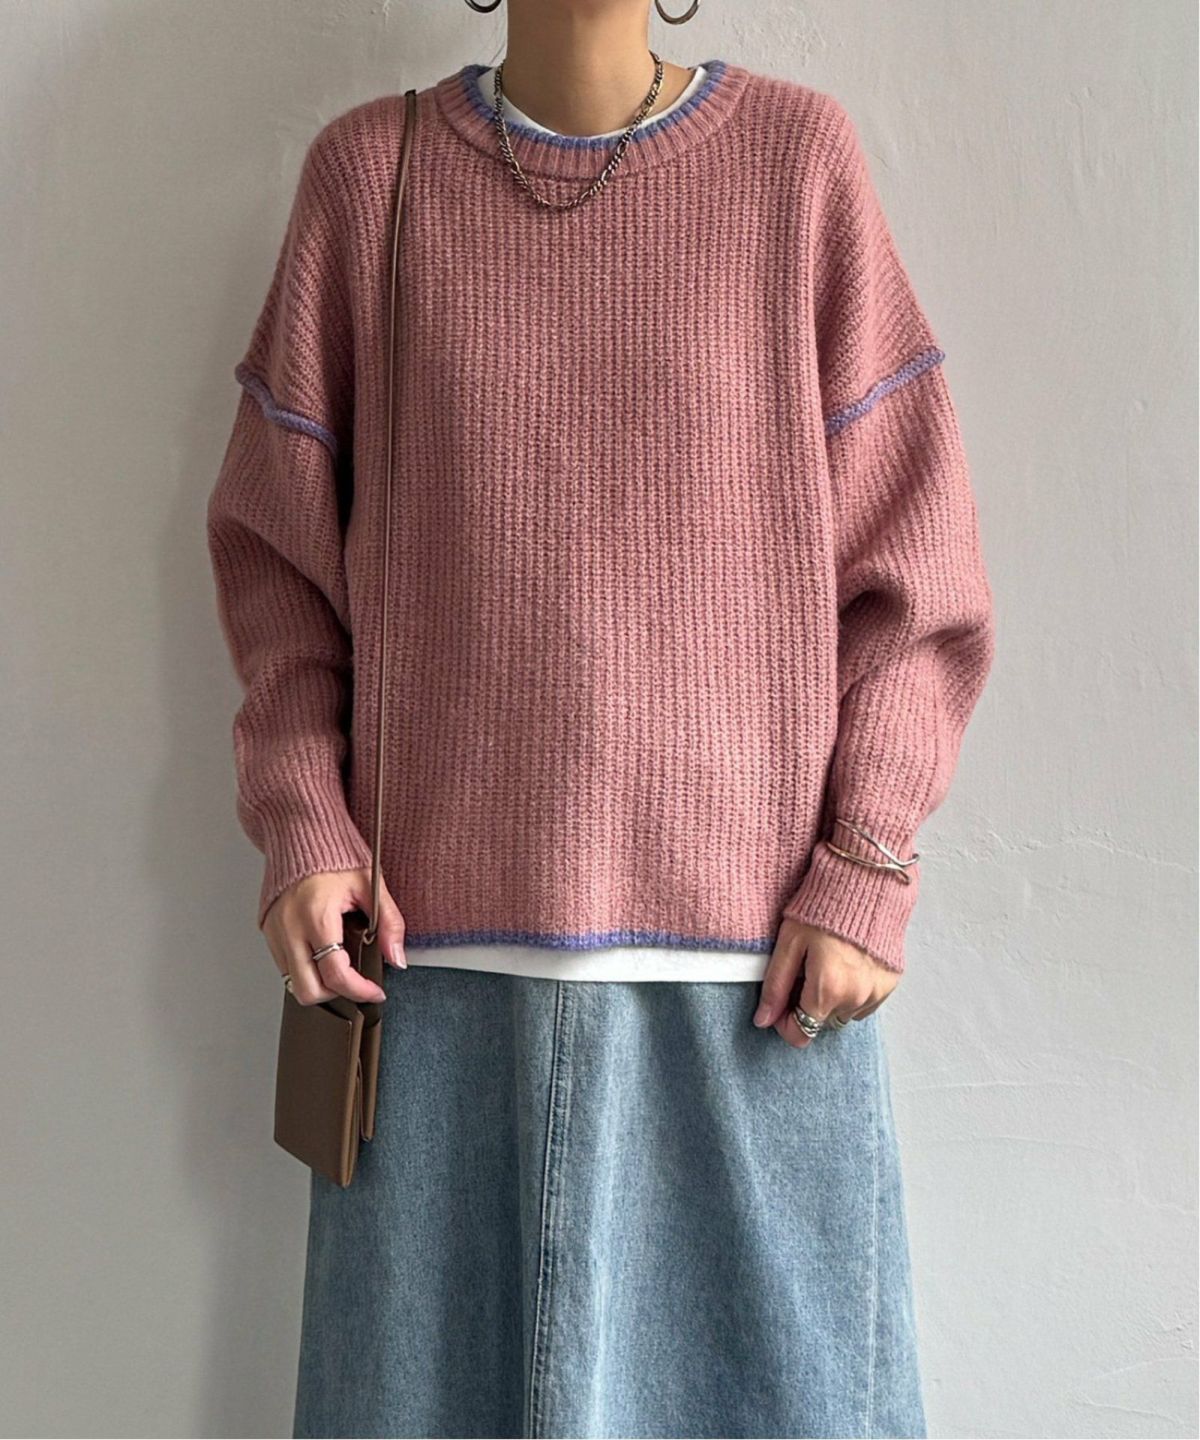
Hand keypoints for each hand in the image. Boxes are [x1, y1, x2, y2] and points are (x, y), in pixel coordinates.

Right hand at [262, 868, 406, 1006]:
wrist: (300, 832)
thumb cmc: (334, 854)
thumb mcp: (371, 884)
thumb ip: (389, 923)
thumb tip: (397, 958)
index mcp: (316, 916)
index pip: (335, 974)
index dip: (359, 990)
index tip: (375, 991)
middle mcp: (290, 928)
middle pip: (307, 991)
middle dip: (336, 994)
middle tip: (355, 982)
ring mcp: (275, 932)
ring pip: (293, 983)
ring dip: (319, 983)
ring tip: (340, 965)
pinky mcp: (268, 931)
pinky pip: (285, 966)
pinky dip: (305, 969)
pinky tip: (322, 952)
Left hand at [752, 918, 899, 1047]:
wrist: (866, 881)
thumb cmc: (823, 907)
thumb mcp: (790, 942)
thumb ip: (776, 986)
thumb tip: (763, 1020)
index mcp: (827, 991)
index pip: (801, 1034)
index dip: (784, 1021)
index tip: (781, 999)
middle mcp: (856, 998)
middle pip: (821, 1023)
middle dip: (807, 1006)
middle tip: (803, 972)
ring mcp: (876, 992)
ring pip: (843, 1014)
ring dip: (831, 999)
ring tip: (825, 964)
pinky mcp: (890, 983)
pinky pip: (865, 1003)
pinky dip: (852, 992)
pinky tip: (845, 964)